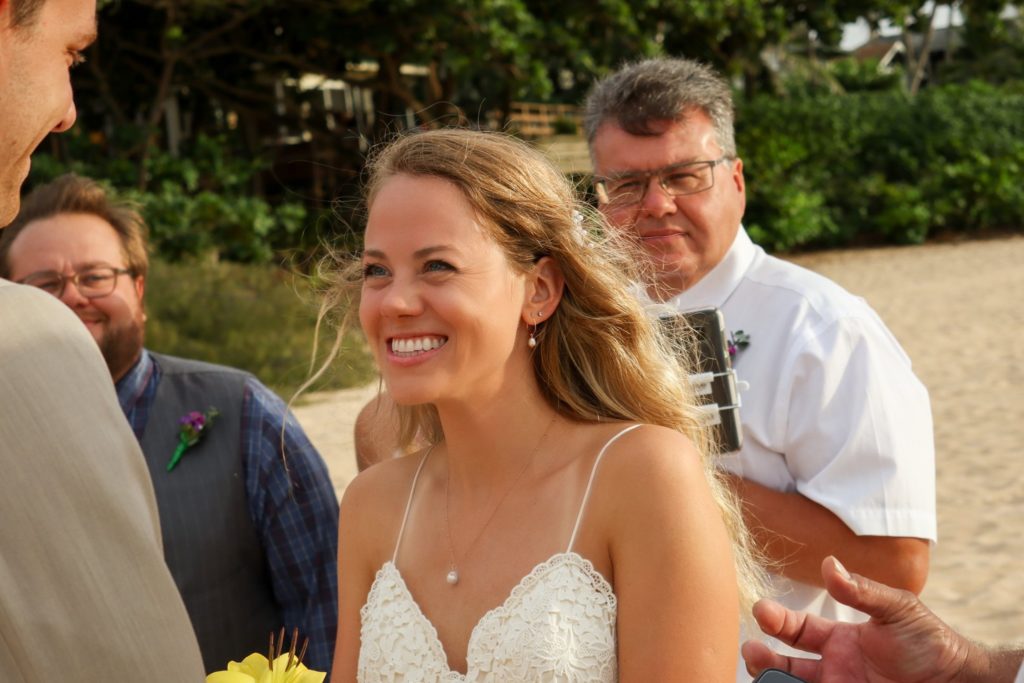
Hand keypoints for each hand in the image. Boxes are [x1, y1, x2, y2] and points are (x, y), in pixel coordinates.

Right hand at [741, 556, 977, 682]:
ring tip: (762, 676)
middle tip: (751, 653)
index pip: (797, 629)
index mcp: (839, 639)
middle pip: (785, 663)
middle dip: (763, 657)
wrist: (958, 680)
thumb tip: (828, 564)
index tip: (761, 612)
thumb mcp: (897, 610)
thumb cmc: (931, 642)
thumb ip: (861, 591)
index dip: (776, 620)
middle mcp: (834, 667)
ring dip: (774, 679)